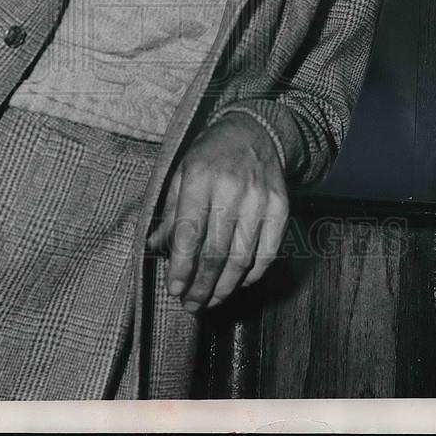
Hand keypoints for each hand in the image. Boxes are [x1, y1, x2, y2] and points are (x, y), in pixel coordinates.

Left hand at [146, 112, 288, 311]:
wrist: (253, 132)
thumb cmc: (209, 156)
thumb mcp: (181, 174)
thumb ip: (169, 213)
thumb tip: (154, 249)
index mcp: (199, 177)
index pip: (188, 234)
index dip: (181, 267)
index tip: (174, 289)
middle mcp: (230, 189)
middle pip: (215, 252)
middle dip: (200, 285)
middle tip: (190, 304)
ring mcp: (259, 199)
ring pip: (241, 258)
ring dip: (224, 287)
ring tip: (210, 301)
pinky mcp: (280, 208)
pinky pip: (267, 253)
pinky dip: (251, 275)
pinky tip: (236, 284)